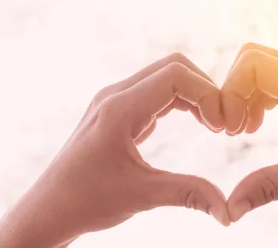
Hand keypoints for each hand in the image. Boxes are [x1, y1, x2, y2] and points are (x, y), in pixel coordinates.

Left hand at [0, 53, 236, 247]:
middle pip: (174, 66)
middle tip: (224, 124)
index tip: (222, 128)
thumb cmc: (86, 201)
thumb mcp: (141, 196)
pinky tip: (196, 123)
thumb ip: (188, 194)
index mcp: (120, 109)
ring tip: (215, 125)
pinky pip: (156, 92)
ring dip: (195, 94)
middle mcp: (116, 96)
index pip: (176, 75)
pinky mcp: (117, 111)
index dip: (208, 94)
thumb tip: (228, 212)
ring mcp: (115, 101)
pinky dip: (181, 101)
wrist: (49, 208)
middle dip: (206, 89)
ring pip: (166, 76)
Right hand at [221, 43, 277, 221]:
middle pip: (254, 58)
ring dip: (248, 95)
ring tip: (246, 131)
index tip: (232, 130)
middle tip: (234, 128)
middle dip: (234, 89)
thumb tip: (229, 209)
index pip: (251, 64)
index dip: (230, 91)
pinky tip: (263, 127)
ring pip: (267, 70)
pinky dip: (263, 100)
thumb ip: (268, 187)